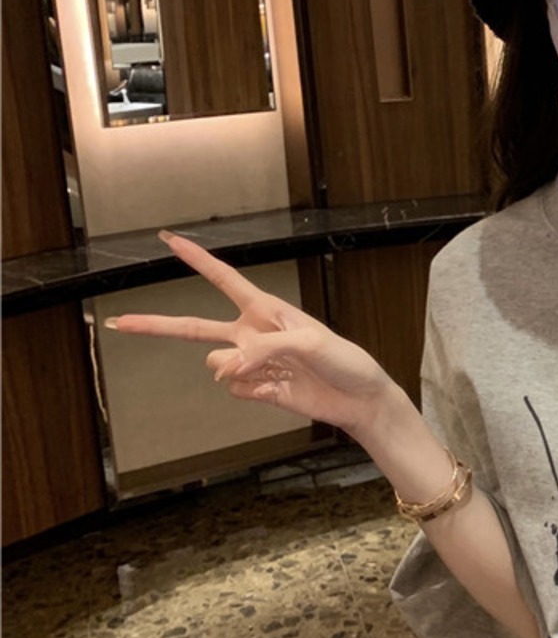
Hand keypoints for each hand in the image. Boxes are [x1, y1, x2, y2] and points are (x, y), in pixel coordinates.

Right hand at [110, 232, 396, 437]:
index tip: (168, 239)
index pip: (224, 279)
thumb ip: (264, 350)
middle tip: (119, 322)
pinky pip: (234, 389)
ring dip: (234, 370)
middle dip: (156, 325)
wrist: (358, 398)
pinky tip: (277, 389)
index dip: (197, 259)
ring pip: (216, 366)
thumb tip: (225, 369)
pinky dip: (250, 390)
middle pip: (193, 327)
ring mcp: (252, 364)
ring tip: (270, 373)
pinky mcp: (258, 390)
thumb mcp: (310, 343)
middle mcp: (252, 334)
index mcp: (266, 310)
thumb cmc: (344, 360)